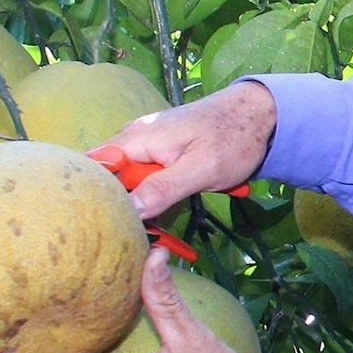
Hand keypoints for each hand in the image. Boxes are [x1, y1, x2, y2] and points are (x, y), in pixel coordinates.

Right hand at [91, 79, 277, 219]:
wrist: (259, 115)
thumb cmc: (233, 139)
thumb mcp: (201, 169)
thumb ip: (163, 188)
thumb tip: (129, 210)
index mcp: (136, 139)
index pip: (93, 169)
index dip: (92, 196)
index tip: (101, 226)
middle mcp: (133, 140)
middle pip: (108, 179)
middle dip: (117, 207)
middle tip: (132, 237)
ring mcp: (146, 147)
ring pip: (127, 183)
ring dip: (138, 207)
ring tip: (148, 233)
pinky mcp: (160, 155)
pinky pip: (145, 181)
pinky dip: (153, 199)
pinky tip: (164, 218)